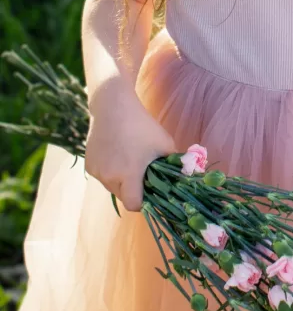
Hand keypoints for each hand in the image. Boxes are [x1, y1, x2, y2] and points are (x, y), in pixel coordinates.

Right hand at [85, 84, 176, 212]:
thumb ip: (175, 163)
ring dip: (121, 181)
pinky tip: (116, 154)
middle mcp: (110, 177)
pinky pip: (102, 176)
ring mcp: (97, 171)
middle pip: (123, 196)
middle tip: (142, 174)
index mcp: (129, 174)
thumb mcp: (164, 143)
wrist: (112, 106)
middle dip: (134, 190)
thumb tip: (184, 177)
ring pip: (112, 187)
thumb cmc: (142, 125)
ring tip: (129, 160)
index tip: (150, 192)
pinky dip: (110, 172)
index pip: (134, 205)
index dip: (143, 202)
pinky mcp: (89, 165)